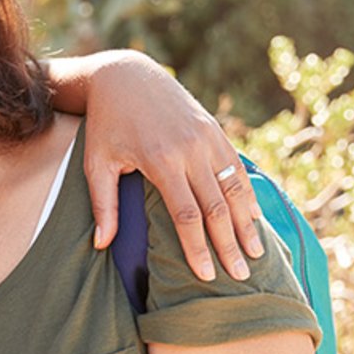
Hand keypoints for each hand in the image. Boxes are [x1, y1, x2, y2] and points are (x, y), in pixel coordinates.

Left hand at [79, 51, 262, 280]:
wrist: (127, 76)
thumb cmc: (107, 124)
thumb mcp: (98, 162)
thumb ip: (103, 204)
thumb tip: (101, 245)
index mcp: (161, 160)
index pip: (187, 215)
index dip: (198, 248)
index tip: (206, 275)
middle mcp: (191, 149)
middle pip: (218, 207)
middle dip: (230, 244)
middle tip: (241, 277)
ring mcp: (207, 138)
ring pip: (235, 188)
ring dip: (247, 223)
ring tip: (255, 253)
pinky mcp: (215, 131)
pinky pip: (237, 168)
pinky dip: (248, 195)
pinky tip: (254, 218)